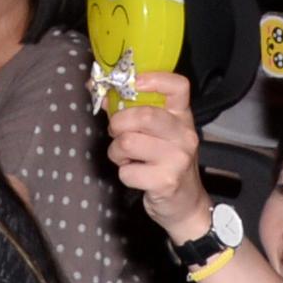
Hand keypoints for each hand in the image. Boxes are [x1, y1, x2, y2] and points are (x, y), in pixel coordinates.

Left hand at [105, 71, 211, 243]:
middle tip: (117, 133)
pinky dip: (124, 174)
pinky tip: (136, 175)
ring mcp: (177, 159)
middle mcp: (184, 135)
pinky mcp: (166, 181)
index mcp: (182, 117)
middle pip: (145, 115)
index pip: (178, 86)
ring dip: (117, 152)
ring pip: (129, 143)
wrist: (186, 204)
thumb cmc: (165, 162)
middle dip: (119, 124)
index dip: (153, 78)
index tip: (133, 82)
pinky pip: (127, 171)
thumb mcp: (157, 134)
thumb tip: (97, 88)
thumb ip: (130, 110)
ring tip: (125, 157)